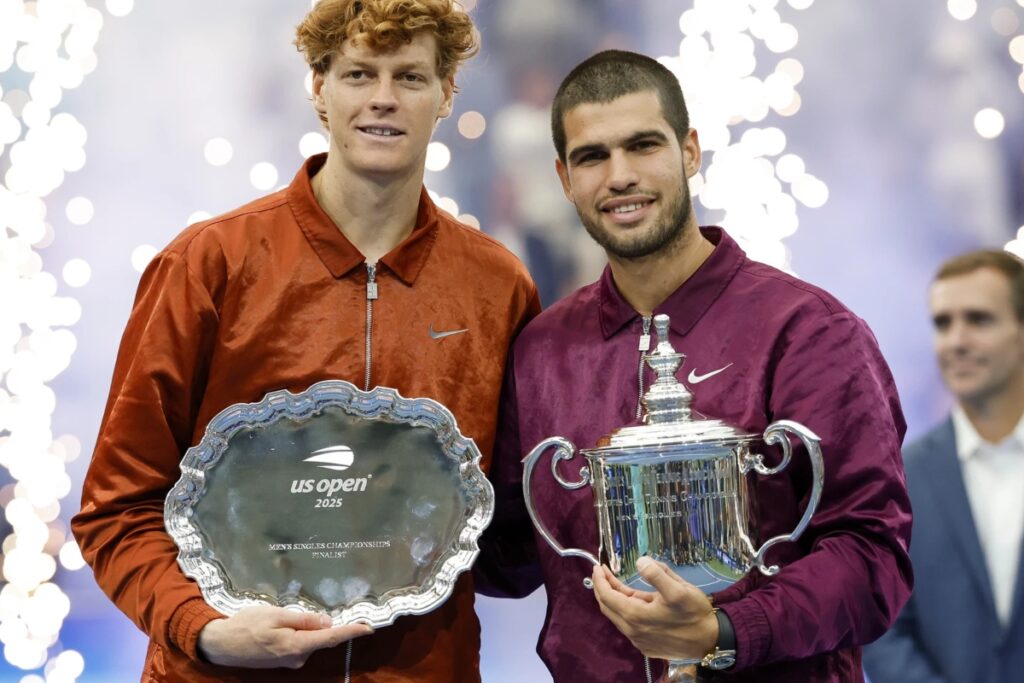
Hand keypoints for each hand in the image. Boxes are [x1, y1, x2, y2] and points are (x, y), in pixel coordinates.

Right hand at [197, 606, 372, 668]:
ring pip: (310, 641)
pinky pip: (300, 644)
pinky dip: (300, 634)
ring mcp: (290, 661)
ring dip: (309, 628)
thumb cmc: (247, 625)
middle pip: (322, 639)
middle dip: (327, 625)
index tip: (369, 627)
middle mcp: (297, 658)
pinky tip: (285, 624)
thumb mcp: (276, 615)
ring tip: (289, 615)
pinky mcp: (283, 661)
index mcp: (297, 646)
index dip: (351, 632)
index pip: (331, 638)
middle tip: (320, 609)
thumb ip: (303, 619)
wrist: (221, 644)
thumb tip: (328, 623)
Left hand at [591, 556, 717, 661]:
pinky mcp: (646, 645)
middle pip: (608, 607)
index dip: (599, 580)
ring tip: (614, 582)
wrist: (710, 640)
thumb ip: (657, 574)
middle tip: (602, 572)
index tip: (598, 566)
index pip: (607, 596)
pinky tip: (630, 600)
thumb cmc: (694, 613)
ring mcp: (638, 640)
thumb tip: (639, 562)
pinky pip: (627, 625)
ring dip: (613, 598)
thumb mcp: (678, 589)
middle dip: (602, 588)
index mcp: (636, 616)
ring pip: (617, 616)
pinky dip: (623, 609)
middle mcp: (632, 631)